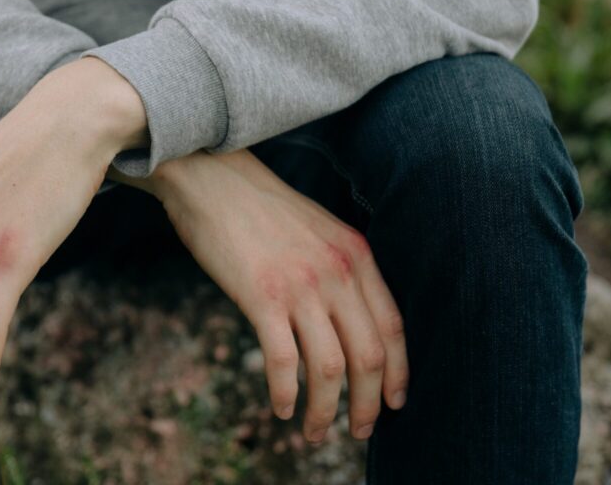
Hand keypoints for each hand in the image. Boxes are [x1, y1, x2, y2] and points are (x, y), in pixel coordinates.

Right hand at [135, 149, 408, 443]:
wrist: (212, 178)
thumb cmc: (259, 207)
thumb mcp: (318, 229)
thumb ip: (341, 268)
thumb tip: (348, 320)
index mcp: (356, 255)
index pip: (393, 327)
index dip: (398, 373)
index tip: (393, 403)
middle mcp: (337, 272)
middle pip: (369, 356)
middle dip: (368, 404)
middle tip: (360, 431)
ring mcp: (300, 285)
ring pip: (330, 367)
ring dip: (325, 410)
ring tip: (314, 432)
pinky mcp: (261, 297)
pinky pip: (283, 361)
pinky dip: (286, 393)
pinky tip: (281, 408)